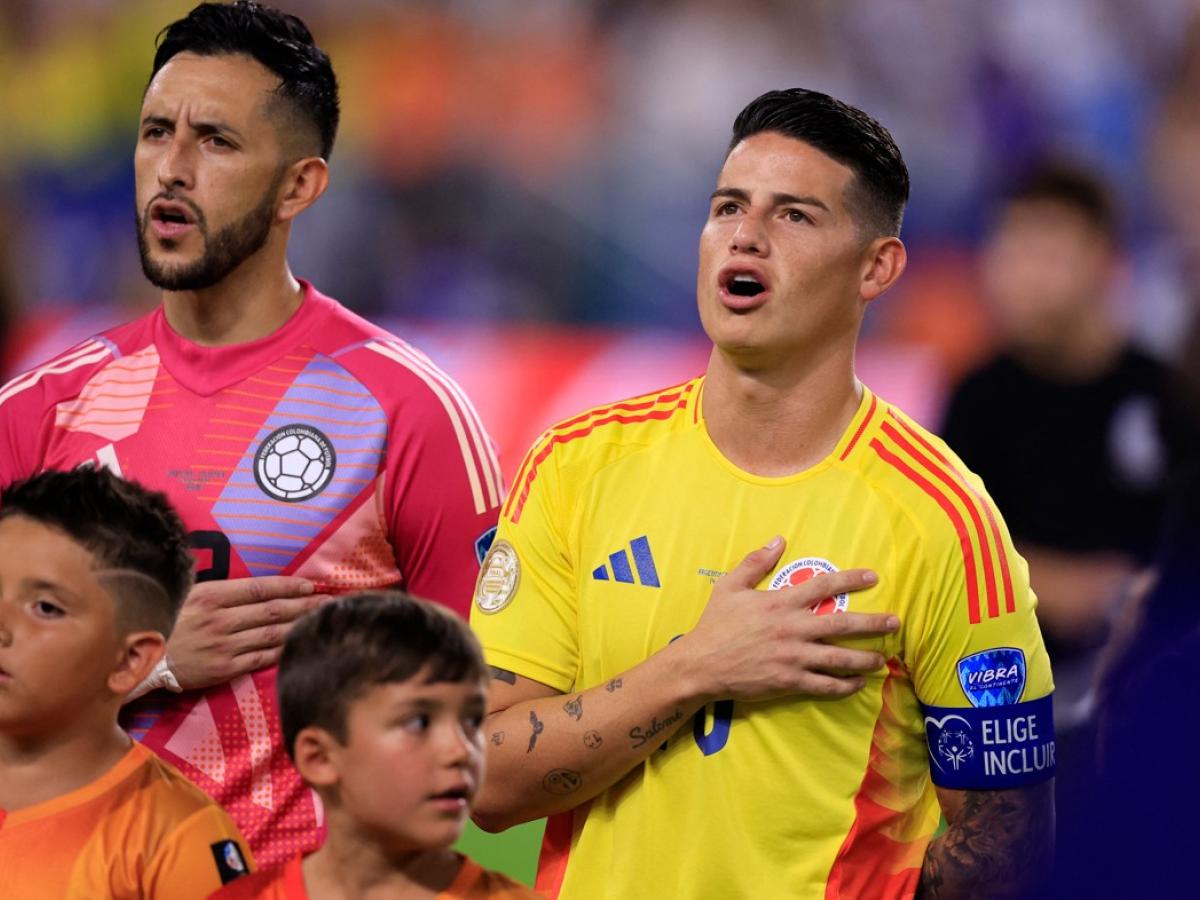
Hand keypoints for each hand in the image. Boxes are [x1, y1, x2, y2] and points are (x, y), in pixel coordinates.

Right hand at [166, 576, 330, 689]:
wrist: (141, 660)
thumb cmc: (168, 623)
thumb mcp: (189, 596)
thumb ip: (222, 591)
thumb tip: (257, 586)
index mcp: (212, 596)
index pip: (260, 588)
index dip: (289, 586)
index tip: (311, 584)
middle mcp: (221, 619)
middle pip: (272, 610)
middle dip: (305, 604)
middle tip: (329, 601)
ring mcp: (224, 646)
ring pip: (272, 634)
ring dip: (300, 626)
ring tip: (321, 620)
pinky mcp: (224, 669)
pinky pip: (261, 658)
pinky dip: (282, 650)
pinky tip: (299, 644)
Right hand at [675, 536, 898, 701]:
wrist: (700, 664)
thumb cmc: (714, 624)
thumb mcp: (730, 586)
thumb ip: (756, 562)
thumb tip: (778, 540)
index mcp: (780, 602)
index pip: (824, 586)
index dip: (851, 579)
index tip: (873, 577)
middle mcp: (793, 628)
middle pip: (842, 624)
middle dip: (873, 623)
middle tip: (895, 622)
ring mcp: (793, 657)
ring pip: (839, 658)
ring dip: (865, 658)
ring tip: (883, 658)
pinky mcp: (789, 681)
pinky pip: (825, 685)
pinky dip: (845, 685)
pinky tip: (858, 683)